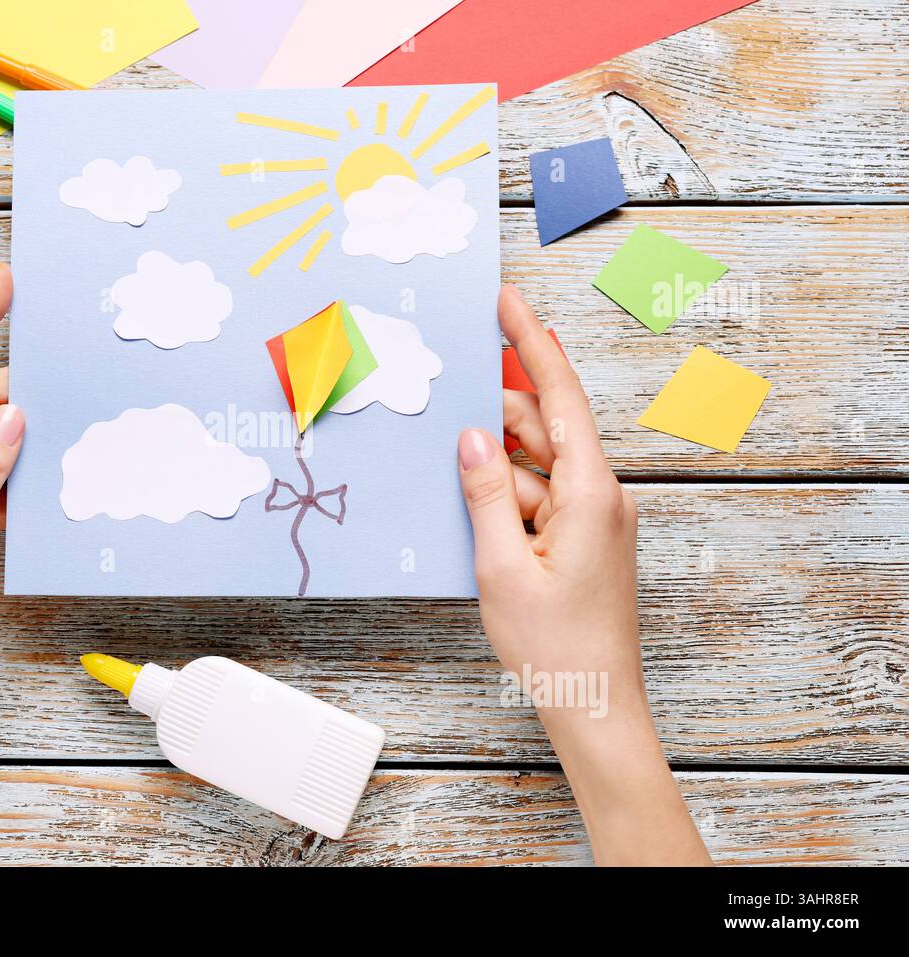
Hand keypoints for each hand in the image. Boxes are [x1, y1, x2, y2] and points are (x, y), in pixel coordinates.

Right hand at [457, 285, 708, 864]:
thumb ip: (486, 492)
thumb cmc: (555, 645)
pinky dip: (507, 494)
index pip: (559, 396)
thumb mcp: (502, 565)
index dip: (532, 343)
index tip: (509, 302)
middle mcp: (600, 496)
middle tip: (447, 394)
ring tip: (450, 471)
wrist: (595, 705)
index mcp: (589, 492)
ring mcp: (594, 519)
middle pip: (544, 428)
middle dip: (496, 413)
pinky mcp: (583, 541)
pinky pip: (540, 497)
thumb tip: (472, 436)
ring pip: (538, 465)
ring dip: (496, 465)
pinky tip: (472, 507)